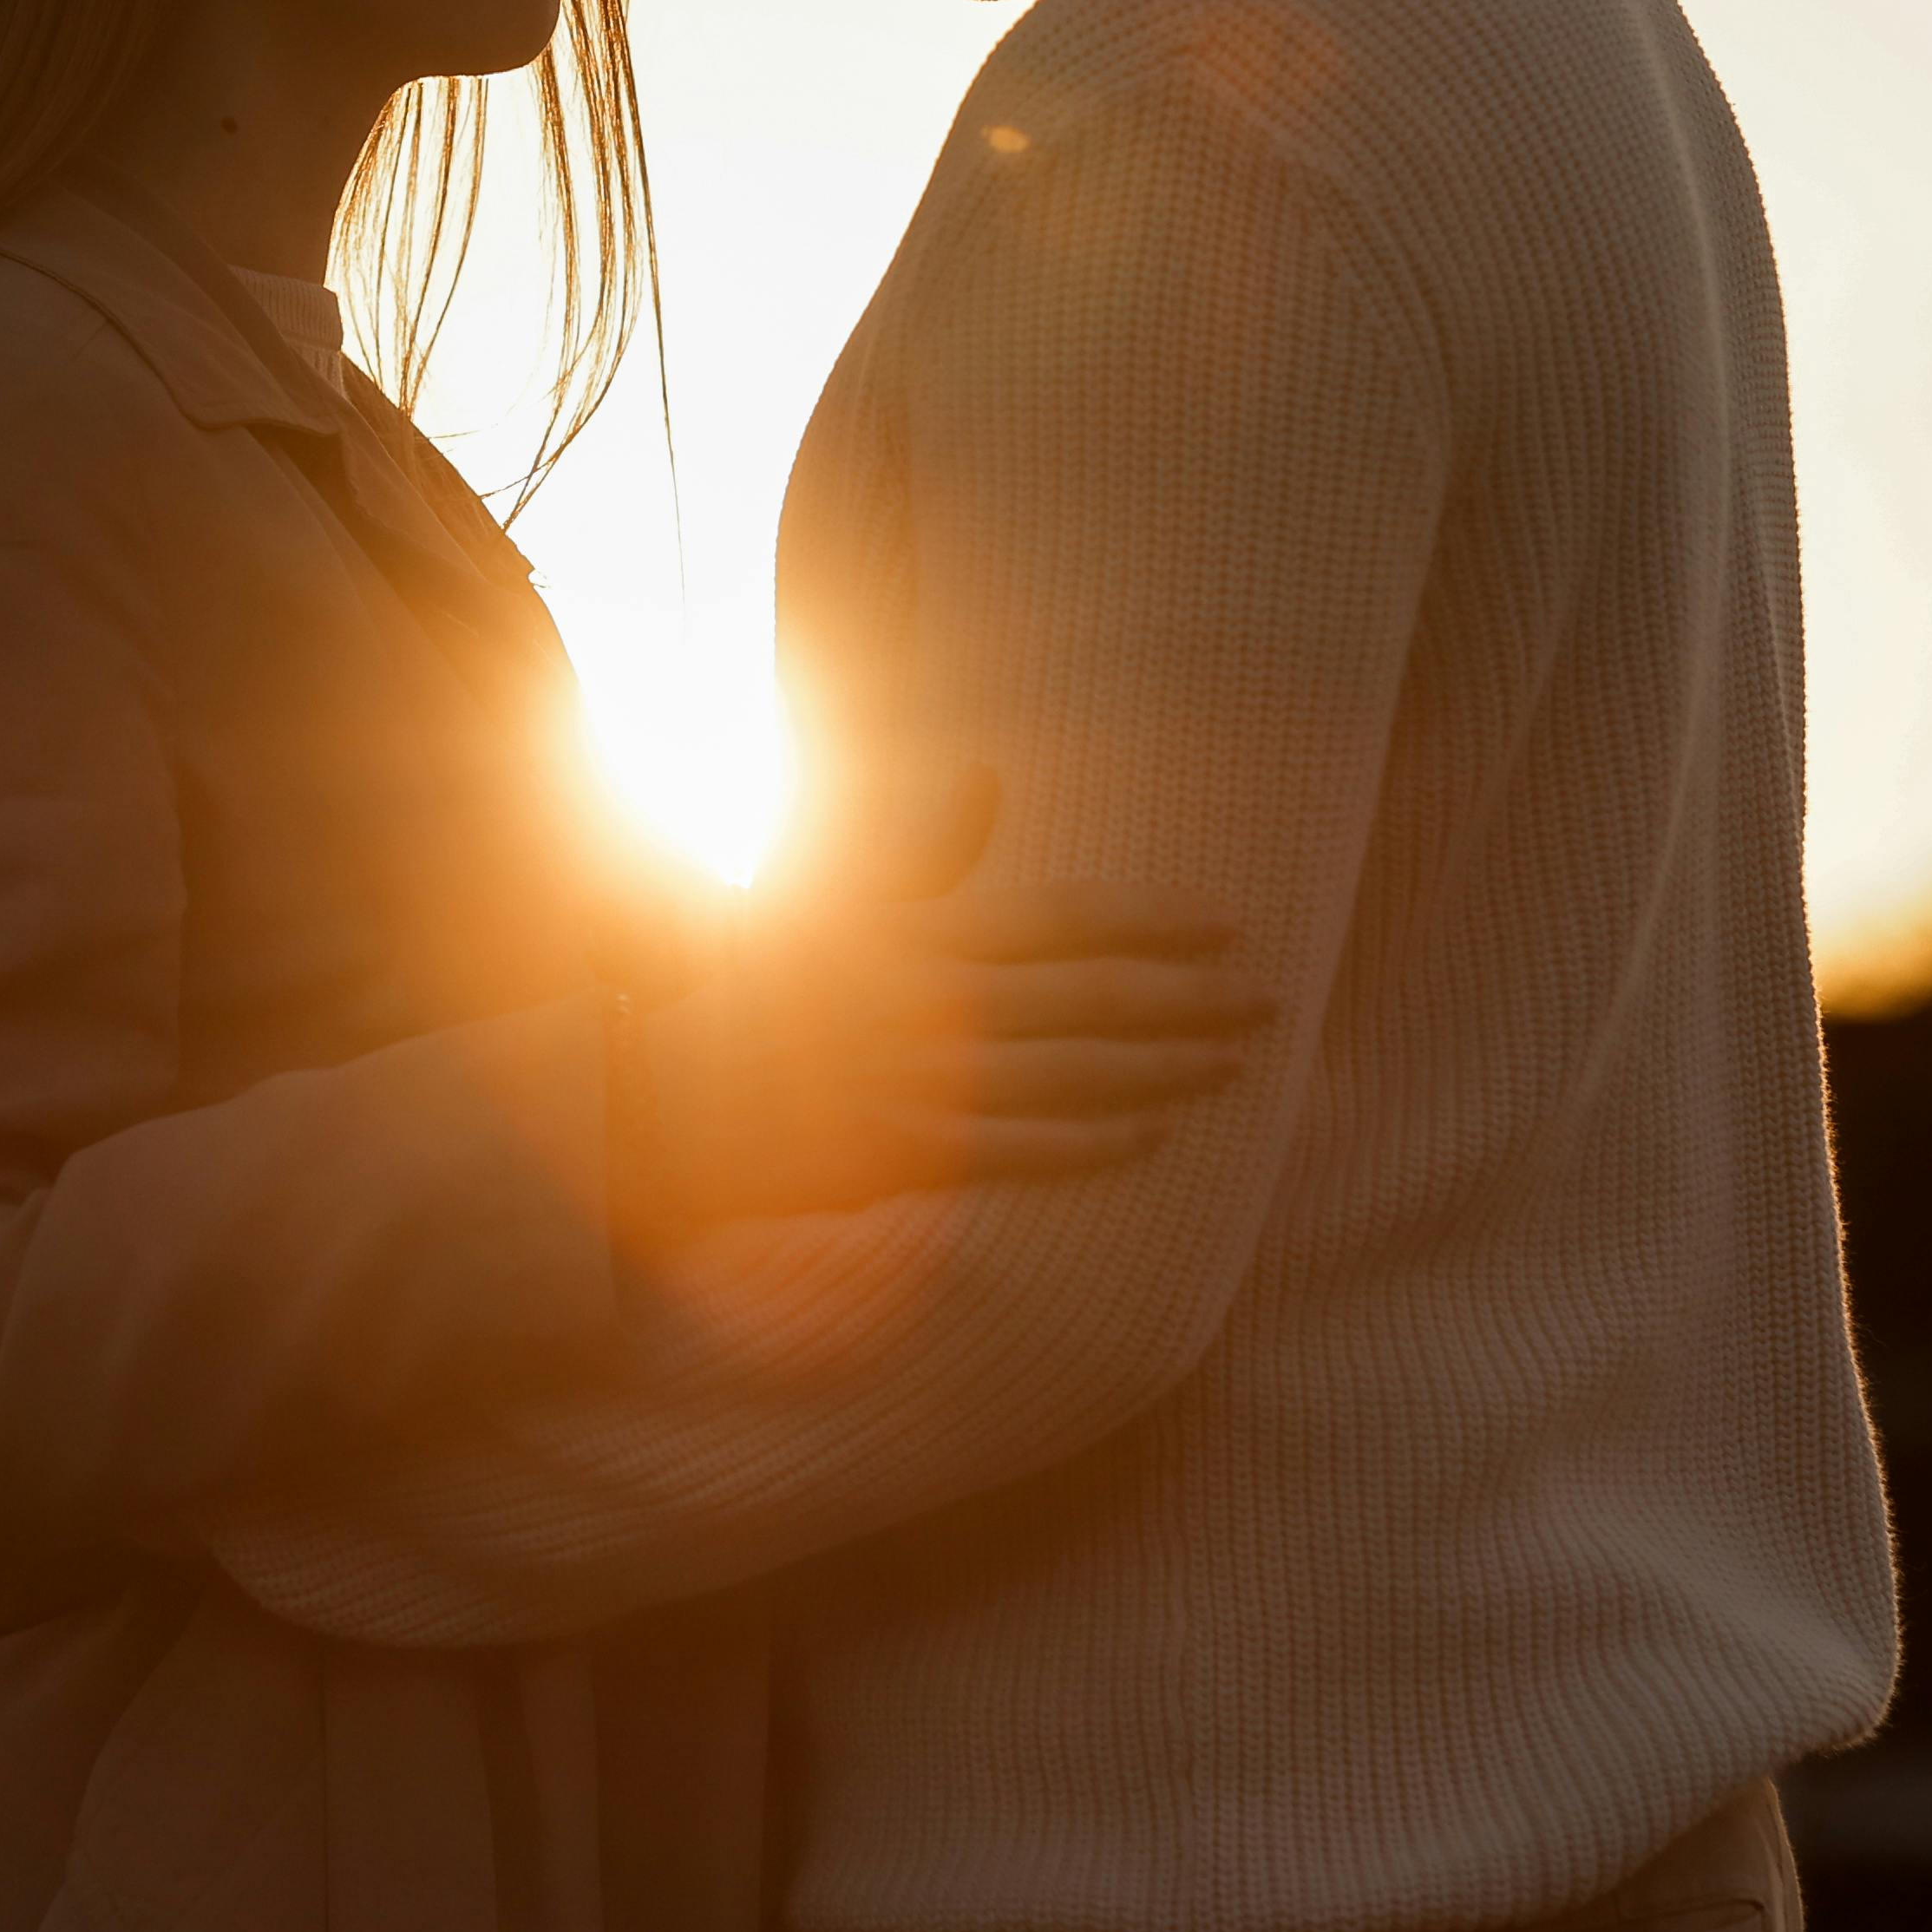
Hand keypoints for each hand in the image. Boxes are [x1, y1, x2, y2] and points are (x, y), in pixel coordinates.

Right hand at [613, 767, 1272, 1238]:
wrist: (661, 1092)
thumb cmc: (748, 986)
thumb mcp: (830, 898)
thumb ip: (919, 849)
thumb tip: (985, 777)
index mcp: (918, 932)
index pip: (1062, 919)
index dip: (1151, 923)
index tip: (1227, 926)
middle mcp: (932, 1003)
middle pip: (1091, 1001)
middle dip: (1189, 1002)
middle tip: (1271, 1003)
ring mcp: (923, 1082)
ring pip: (1074, 1080)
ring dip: (1163, 1074)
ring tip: (1232, 1068)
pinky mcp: (907, 1155)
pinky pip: (1024, 1153)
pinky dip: (1092, 1147)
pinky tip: (1151, 1141)